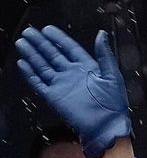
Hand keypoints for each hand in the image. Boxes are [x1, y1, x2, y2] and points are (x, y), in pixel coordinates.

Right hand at [15, 25, 132, 157]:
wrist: (106, 128)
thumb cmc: (114, 105)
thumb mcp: (112, 75)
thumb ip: (104, 54)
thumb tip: (101, 33)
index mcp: (87, 68)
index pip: (70, 49)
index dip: (58, 39)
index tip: (47, 29)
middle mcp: (73, 75)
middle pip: (53, 55)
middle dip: (40, 43)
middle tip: (29, 32)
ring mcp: (62, 86)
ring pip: (43, 67)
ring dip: (32, 55)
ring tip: (22, 43)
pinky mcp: (54, 98)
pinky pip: (39, 84)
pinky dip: (30, 74)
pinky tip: (23, 64)